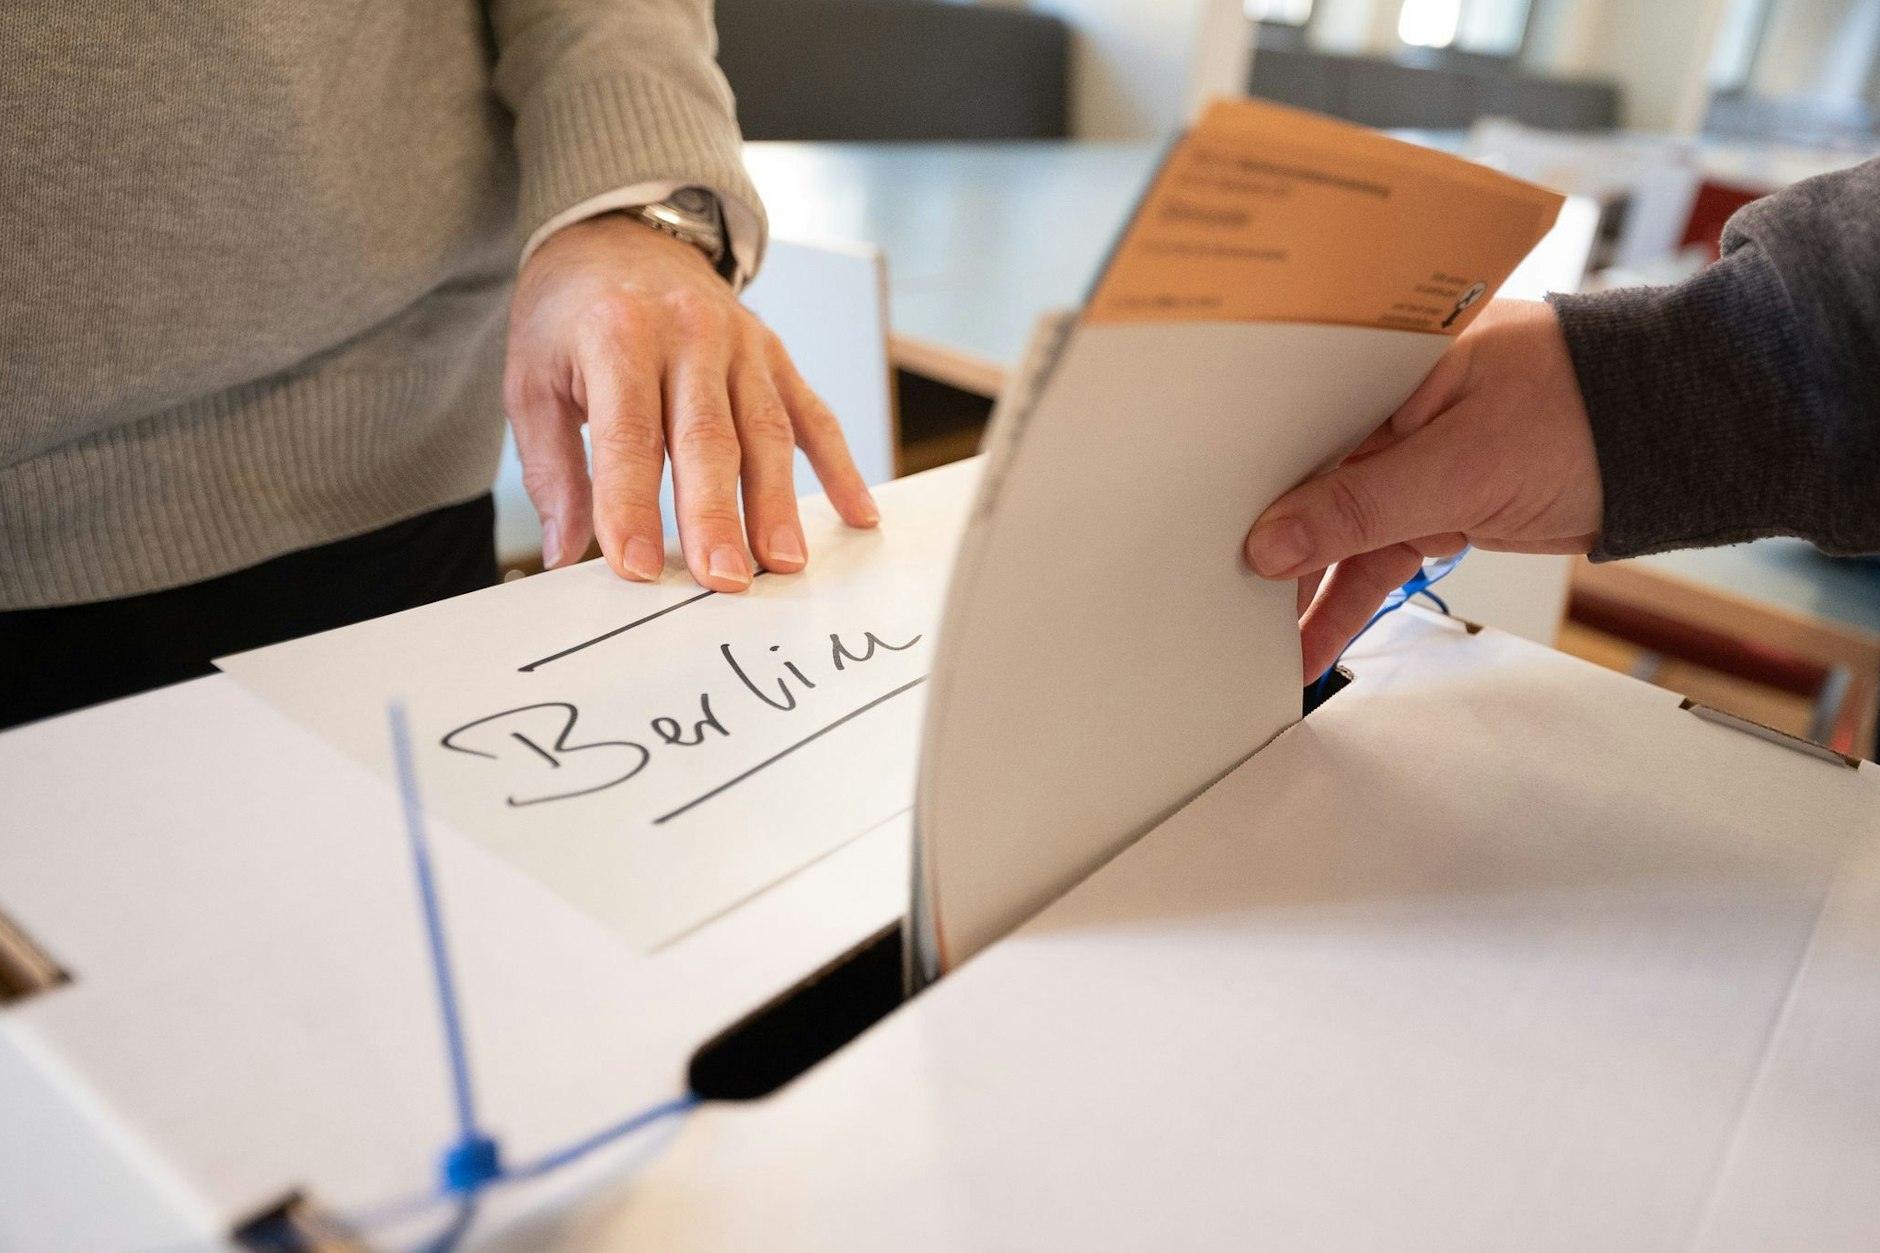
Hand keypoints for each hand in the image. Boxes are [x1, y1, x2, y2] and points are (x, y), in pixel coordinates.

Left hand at [505, 213, 878, 590]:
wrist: (618, 235)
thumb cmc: (571, 315)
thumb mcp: (532, 379)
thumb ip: (551, 469)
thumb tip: (565, 551)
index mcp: (618, 335)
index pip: (630, 436)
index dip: (633, 507)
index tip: (638, 567)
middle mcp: (688, 334)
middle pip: (708, 439)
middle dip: (717, 515)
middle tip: (724, 579)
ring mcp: (742, 344)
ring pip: (767, 432)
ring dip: (778, 503)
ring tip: (783, 563)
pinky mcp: (775, 356)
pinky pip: (813, 416)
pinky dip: (840, 467)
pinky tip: (856, 515)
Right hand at [1243, 300, 1602, 679]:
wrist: (1678, 440)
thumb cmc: (1590, 410)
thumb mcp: (1460, 465)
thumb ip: (1361, 506)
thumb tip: (1273, 542)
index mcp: (1385, 359)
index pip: (1292, 417)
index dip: (1247, 474)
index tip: (1212, 531)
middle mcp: (1388, 403)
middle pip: (1304, 477)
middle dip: (1267, 538)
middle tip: (1219, 595)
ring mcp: (1413, 454)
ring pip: (1338, 525)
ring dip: (1306, 583)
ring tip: (1261, 641)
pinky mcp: (1437, 499)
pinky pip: (1376, 552)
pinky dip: (1350, 595)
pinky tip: (1316, 639)